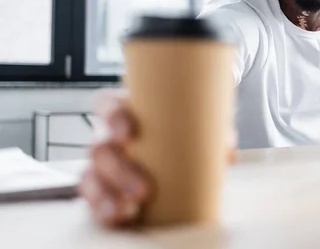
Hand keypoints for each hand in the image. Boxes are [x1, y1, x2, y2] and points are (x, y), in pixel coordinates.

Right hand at [78, 89, 236, 225]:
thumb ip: (213, 133)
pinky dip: (102, 208)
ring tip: (131, 209)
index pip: (107, 105)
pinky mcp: (100, 187)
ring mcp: (101, 163)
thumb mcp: (198, 123)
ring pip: (91, 175)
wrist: (178, 147)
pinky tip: (120, 216)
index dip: (112, 116)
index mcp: (127, 112)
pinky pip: (91, 198)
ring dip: (108, 194)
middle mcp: (108, 136)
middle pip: (100, 147)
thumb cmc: (180, 129)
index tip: (130, 131)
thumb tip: (227, 152)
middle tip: (144, 189)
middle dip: (119, 170)